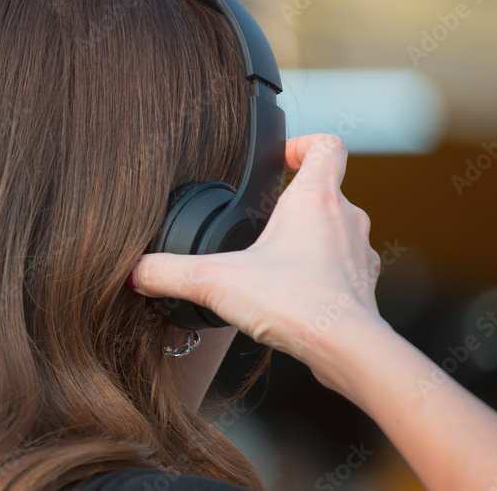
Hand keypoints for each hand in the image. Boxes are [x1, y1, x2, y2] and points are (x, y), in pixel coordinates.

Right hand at [130, 134, 384, 390]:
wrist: (348, 351)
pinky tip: (291, 294)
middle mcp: (345, 219)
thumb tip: (134, 271)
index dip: (300, 145)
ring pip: (336, 229)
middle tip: (262, 216)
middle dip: (291, 200)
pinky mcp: (362, 287)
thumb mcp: (217, 282)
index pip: (324, 145)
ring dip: (308, 237)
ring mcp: (358, 254)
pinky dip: (319, 273)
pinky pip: (341, 267)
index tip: (278, 160)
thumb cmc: (298, 305)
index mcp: (315, 199)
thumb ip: (170, 272)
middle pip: (326, 189)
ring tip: (273, 258)